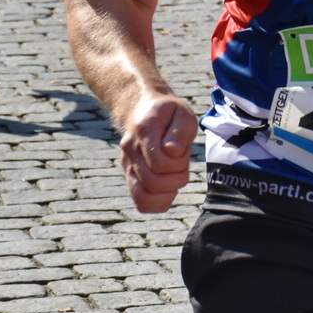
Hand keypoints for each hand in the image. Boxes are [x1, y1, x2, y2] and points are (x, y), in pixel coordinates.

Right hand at [117, 92, 199, 213]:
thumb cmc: (168, 112)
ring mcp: (127, 165)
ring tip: (176, 177)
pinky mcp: (130, 176)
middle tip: (184, 163)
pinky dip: (159, 202)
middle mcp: (130, 150)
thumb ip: (180, 131)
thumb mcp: (182, 113)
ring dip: (168, 193)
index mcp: (143, 131)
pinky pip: (140, 202)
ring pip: (142, 196)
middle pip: (152, 182)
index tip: (186, 150)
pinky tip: (169, 188)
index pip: (159, 162)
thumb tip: (173, 152)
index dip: (179, 163)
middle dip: (177, 178)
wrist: (143, 109)